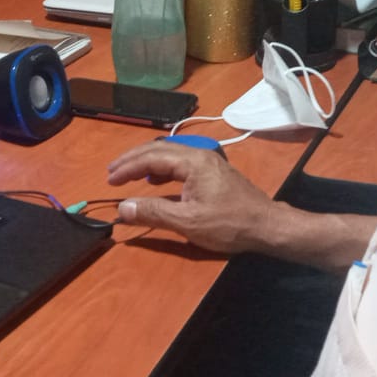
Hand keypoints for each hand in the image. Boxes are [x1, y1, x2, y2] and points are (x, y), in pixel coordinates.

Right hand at [106, 140, 278, 254]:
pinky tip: (157, 182)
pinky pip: (180, 164)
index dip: (127, 168)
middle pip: (159, 150)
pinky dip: (162, 171)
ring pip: (170, 155)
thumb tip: (122, 208)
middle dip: (133, 160)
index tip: (109, 179)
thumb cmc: (229, 224)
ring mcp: (208, 163)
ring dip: (147, 164)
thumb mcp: (188, 222)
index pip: (151, 157)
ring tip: (129, 176)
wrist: (266, 226)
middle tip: (112, 173)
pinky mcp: (213, 173)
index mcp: (192, 162)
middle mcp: (200, 155)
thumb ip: (154, 213)